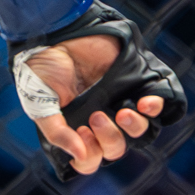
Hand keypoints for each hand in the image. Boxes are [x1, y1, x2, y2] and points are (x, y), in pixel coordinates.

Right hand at [25, 34, 167, 174]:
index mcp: (73, 129)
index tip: (83, 132)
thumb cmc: (40, 70)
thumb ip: (56, 131)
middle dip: (110, 139)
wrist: (55, 35)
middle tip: (97, 116)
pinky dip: (154, 109)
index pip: (90, 160)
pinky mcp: (133, 87)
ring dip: (134, 128)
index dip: (91, 154)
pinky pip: (155, 109)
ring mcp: (117, 104)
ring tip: (122, 112)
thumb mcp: (38, 103)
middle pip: (115, 149)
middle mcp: (97, 121)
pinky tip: (145, 103)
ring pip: (138, 133)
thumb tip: (79, 154)